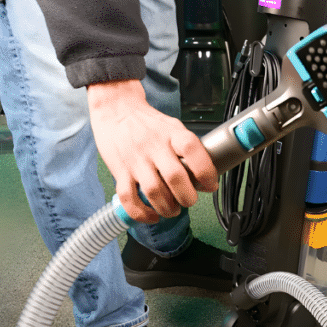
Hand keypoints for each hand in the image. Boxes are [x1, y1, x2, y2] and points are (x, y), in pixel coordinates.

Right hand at [87, 79, 218, 222]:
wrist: (116, 110)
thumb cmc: (148, 123)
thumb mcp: (174, 127)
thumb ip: (189, 151)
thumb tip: (206, 180)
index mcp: (172, 134)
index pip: (192, 150)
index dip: (205, 171)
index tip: (210, 184)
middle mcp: (154, 147)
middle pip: (175, 177)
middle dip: (187, 197)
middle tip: (189, 200)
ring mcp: (136, 160)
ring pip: (153, 191)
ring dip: (167, 208)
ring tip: (172, 209)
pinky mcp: (119, 171)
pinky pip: (128, 198)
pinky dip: (141, 213)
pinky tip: (151, 216)